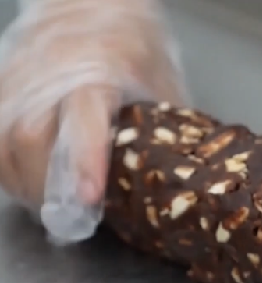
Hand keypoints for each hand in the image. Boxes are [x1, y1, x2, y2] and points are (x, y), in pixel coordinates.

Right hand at [0, 0, 186, 240]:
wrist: (90, 1)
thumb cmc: (133, 44)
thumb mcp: (160, 80)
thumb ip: (163, 127)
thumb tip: (177, 179)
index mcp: (99, 66)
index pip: (84, 115)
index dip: (85, 159)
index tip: (88, 196)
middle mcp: (50, 70)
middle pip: (30, 134)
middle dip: (47, 184)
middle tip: (70, 216)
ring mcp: (19, 76)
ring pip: (3, 138)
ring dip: (23, 182)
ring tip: (49, 204)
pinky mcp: (2, 85)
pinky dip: (7, 167)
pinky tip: (27, 183)